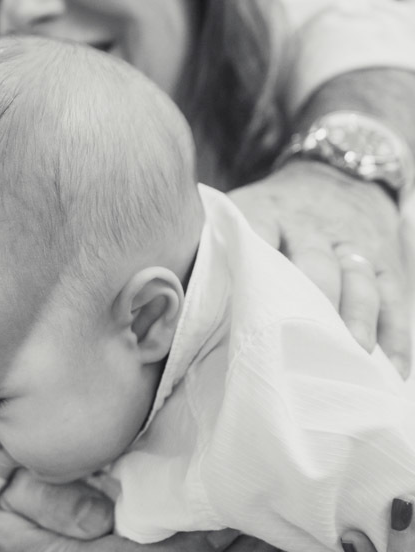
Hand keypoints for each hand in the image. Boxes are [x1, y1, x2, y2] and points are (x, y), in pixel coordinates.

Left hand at [229, 160, 410, 377]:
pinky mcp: (384, 261)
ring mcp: (351, 243)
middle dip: (312, 307)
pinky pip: (394, 298)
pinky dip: (395, 335)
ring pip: (359, 283)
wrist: (332, 175)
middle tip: (304, 350)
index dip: (254, 279)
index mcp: (262, 214)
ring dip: (357, 322)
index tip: (248, 316)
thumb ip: (209, 251)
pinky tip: (391, 370)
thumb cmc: (267, 215)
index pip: (256, 242)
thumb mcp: (235, 214)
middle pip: (314, 266)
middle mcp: (310, 227)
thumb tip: (166, 303)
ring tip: (350, 361)